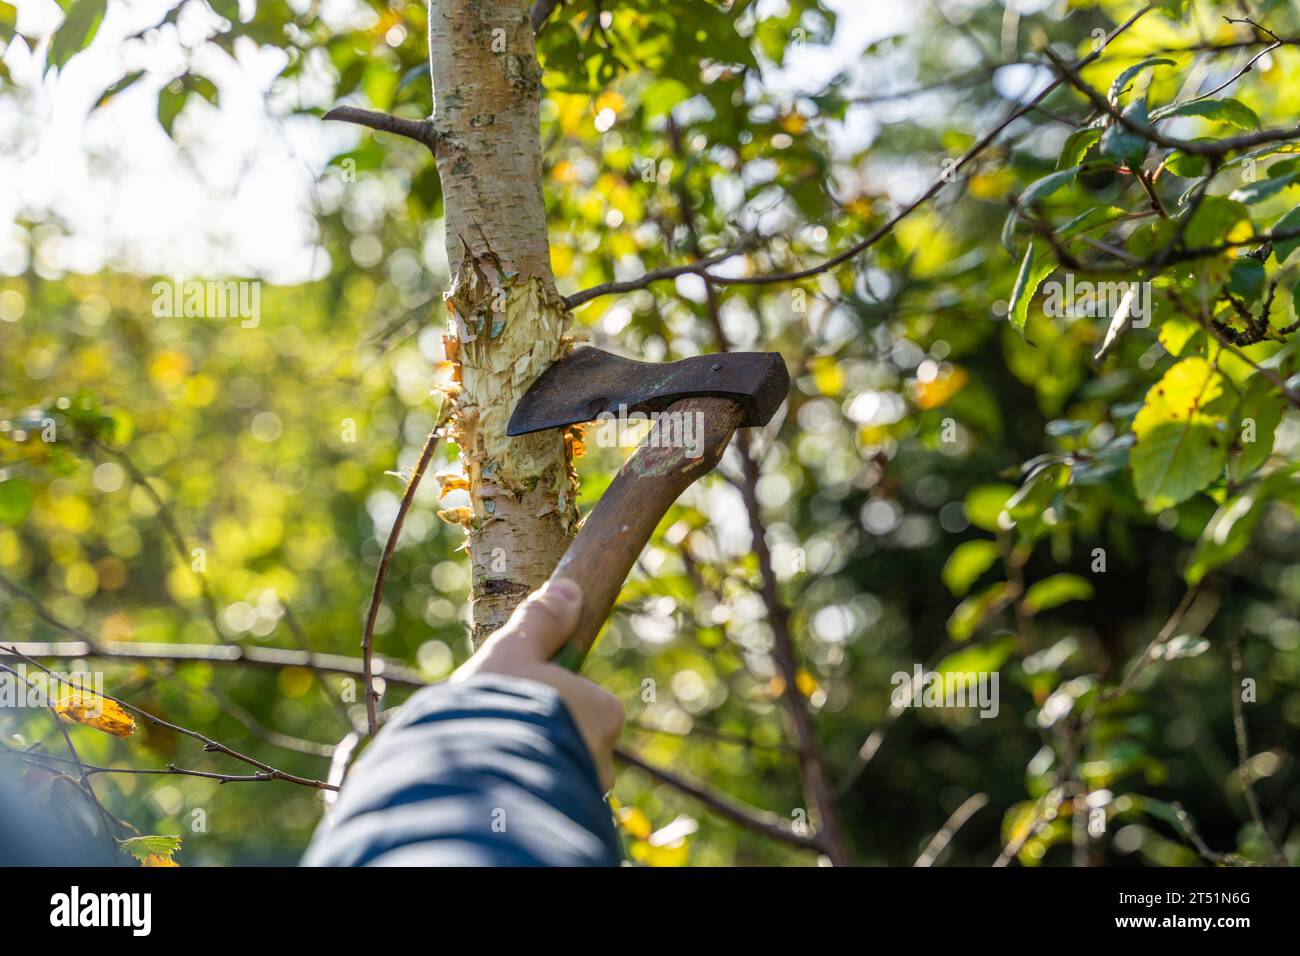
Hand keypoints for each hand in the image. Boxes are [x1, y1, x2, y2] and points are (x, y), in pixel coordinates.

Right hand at [451, 578, 623, 791]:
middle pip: (571, 741)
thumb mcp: (512, 652)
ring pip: (556, 773)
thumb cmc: (497, 706)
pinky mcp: (564, 821)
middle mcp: (602, 758)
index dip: (549, 700)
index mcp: (601, 712)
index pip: (586, 702)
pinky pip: (543, 803)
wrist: (476, 780)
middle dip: (541, 736)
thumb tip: (570, 589)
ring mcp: (583, 796)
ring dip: (529, 767)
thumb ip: (540, 623)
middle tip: (496, 733)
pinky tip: (491, 794)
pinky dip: (523, 796)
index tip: (516, 703)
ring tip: (486, 765)